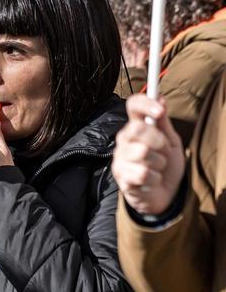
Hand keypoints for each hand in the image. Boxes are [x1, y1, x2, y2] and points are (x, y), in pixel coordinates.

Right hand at [112, 95, 184, 215]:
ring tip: (157, 168)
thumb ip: (163, 122)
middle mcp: (124, 140)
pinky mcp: (121, 177)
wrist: (163, 195)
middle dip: (158, 140)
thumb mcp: (171, 141)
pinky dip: (154, 179)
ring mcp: (120, 158)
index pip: (133, 106)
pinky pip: (143, 173)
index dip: (146, 104)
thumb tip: (160, 97)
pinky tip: (151, 180)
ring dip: (159, 163)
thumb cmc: (166, 165)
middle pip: (138, 129)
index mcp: (135, 127)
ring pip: (143, 153)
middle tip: (163, 150)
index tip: (160, 110)